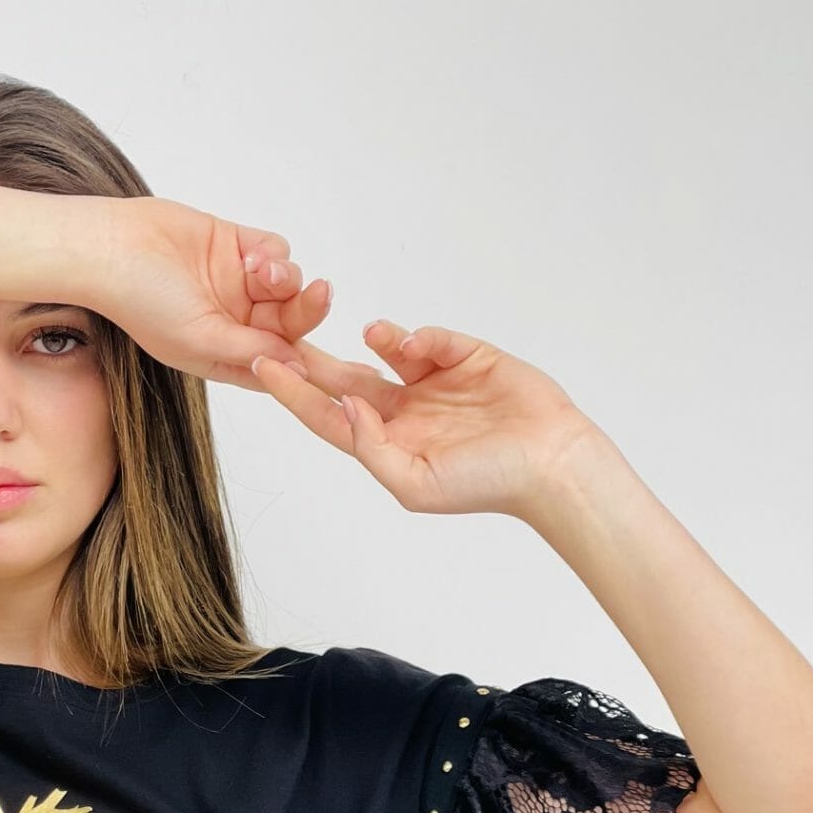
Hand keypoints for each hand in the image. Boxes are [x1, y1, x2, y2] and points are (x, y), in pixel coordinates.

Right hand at [92, 196, 332, 391]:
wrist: (113, 246)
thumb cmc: (142, 302)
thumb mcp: (200, 339)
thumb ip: (252, 352)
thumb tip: (300, 369)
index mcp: (226, 356)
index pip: (280, 368)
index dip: (314, 371)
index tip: (349, 373)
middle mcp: (236, 323)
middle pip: (291, 325)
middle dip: (306, 312)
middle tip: (319, 295)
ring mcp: (238, 284)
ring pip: (289, 287)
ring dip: (285, 280)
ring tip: (259, 272)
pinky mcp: (238, 245)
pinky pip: (277, 252)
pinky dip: (273, 255)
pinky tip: (251, 257)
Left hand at [251, 319, 605, 517]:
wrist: (552, 462)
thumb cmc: (487, 484)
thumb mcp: (415, 484)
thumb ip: (372, 450)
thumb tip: (343, 407)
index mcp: (385, 443)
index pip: (327, 414)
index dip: (293, 392)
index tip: (261, 365)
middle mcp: (402, 411)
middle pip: (345, 378)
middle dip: (314, 356)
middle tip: (280, 328)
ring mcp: (433, 382)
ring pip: (387, 349)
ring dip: (373, 339)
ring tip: (371, 335)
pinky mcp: (465, 357)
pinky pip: (432, 338)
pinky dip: (420, 336)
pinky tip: (419, 344)